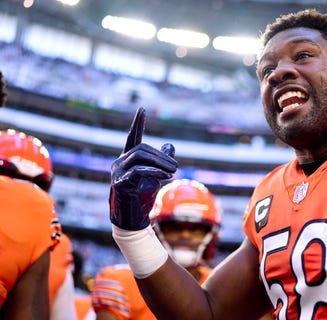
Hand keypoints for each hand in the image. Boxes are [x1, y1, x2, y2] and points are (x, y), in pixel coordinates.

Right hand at [109, 108, 177, 229]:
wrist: (132, 218)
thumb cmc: (143, 196)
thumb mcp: (156, 175)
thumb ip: (161, 160)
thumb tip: (170, 146)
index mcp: (127, 159)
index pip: (133, 137)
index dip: (138, 124)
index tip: (142, 109)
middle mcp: (119, 163)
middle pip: (141, 149)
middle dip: (161, 156)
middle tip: (176, 166)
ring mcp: (117, 173)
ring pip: (139, 158)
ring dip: (160, 164)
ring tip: (173, 172)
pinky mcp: (119, 183)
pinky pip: (137, 172)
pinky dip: (154, 172)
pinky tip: (166, 176)